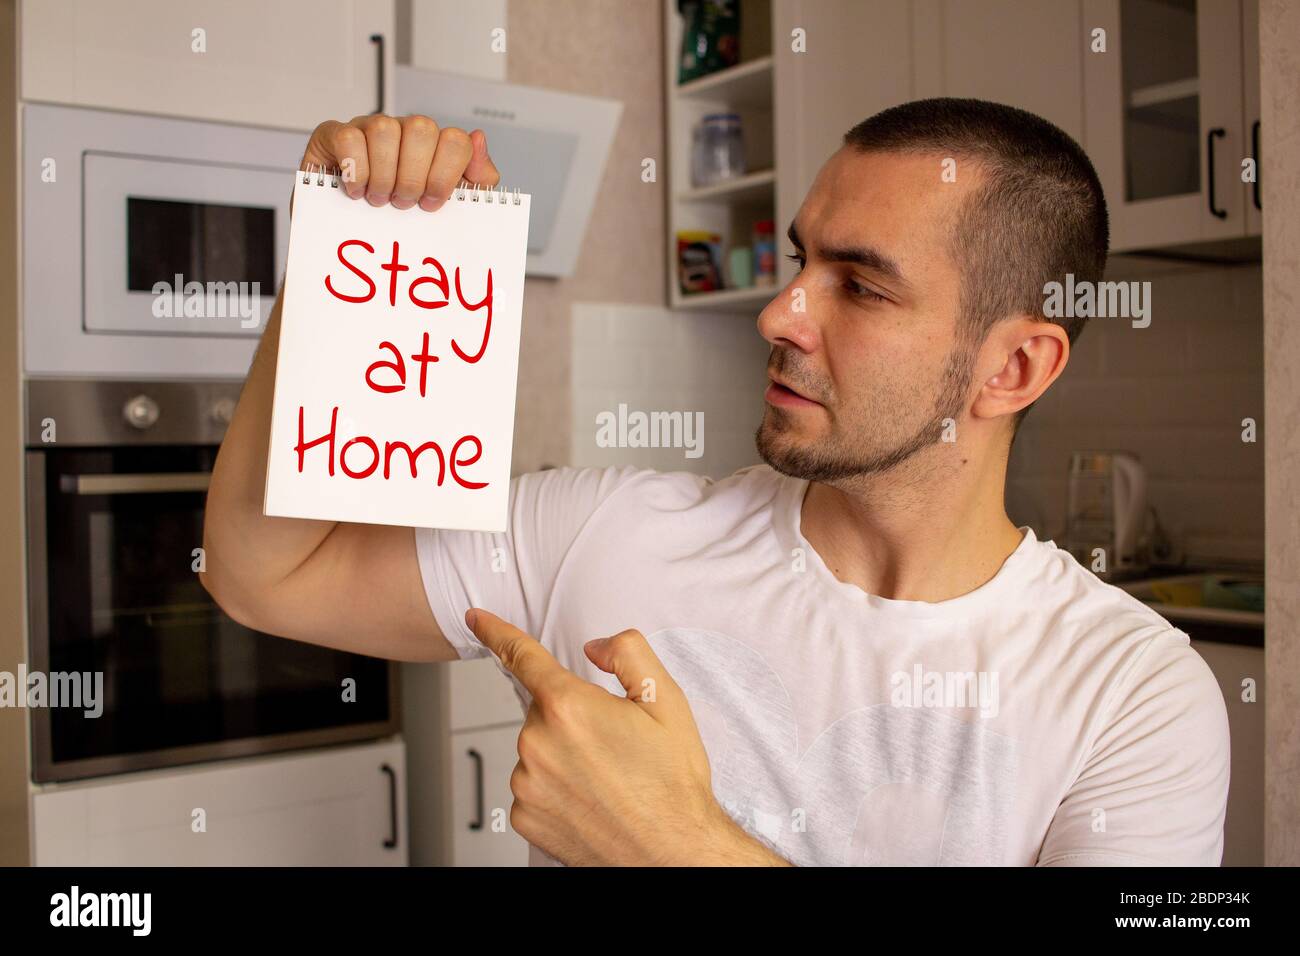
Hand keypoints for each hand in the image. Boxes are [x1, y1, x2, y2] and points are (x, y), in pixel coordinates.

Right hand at [300, 113, 499, 210]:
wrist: (348, 229)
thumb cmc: (400, 215)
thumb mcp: (446, 205)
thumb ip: (475, 180)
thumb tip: (479, 140)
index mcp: (433, 146)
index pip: (456, 140)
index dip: (445, 175)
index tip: (431, 203)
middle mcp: (402, 132)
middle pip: (422, 129)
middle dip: (414, 176)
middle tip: (403, 202)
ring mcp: (368, 129)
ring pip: (384, 128)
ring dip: (383, 175)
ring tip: (378, 199)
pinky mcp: (334, 134)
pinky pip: (348, 137)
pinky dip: (355, 169)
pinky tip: (356, 189)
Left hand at [465, 608, 790, 865]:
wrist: (672, 854)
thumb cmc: (672, 785)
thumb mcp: (666, 702)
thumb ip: (628, 654)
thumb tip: (595, 647)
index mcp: (569, 708)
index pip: (522, 657)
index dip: (496, 632)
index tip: (477, 619)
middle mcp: (538, 744)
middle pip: (544, 710)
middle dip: (573, 716)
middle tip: (614, 743)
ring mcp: (528, 784)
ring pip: (538, 749)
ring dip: (564, 753)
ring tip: (607, 777)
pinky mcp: (525, 817)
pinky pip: (533, 785)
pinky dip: (556, 787)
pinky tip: (590, 798)